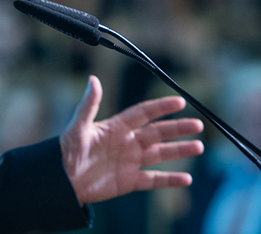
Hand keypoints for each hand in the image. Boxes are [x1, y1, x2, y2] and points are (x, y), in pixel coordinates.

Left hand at [60, 75, 203, 203]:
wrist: (61, 180)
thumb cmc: (67, 151)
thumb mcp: (78, 126)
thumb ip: (89, 104)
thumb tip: (93, 79)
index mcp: (117, 127)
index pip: (144, 113)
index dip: (161, 107)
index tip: (179, 101)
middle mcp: (128, 142)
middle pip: (158, 133)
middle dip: (178, 128)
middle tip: (198, 125)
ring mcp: (130, 161)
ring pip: (160, 154)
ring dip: (179, 150)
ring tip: (198, 146)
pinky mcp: (129, 181)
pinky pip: (154, 179)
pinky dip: (170, 180)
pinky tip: (186, 179)